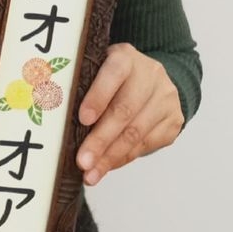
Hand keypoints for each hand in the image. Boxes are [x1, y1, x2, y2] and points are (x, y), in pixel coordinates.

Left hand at [73, 42, 184, 186]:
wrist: (152, 80)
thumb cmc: (112, 81)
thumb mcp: (98, 73)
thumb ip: (83, 89)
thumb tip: (59, 125)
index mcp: (125, 57)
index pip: (114, 73)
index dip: (98, 96)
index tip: (83, 119)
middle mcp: (150, 74)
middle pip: (125, 110)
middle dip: (101, 140)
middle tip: (82, 161)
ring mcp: (165, 98)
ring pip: (136, 132)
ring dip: (110, 157)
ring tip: (91, 174)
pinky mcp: (173, 120)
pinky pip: (146, 145)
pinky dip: (123, 159)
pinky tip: (107, 167)